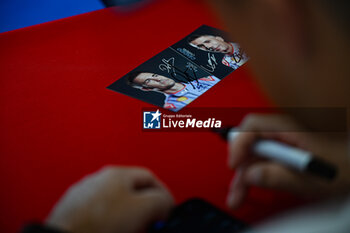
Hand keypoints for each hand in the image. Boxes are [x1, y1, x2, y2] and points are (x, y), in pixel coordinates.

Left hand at [46, 166, 173, 232]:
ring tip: (134, 228)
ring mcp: (85, 194)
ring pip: (116, 202)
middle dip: (146, 206)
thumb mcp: (142, 209)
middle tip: (153, 220)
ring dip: (130, 214)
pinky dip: (112, 221)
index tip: (167, 209)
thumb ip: (160, 201)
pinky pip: (101, 213)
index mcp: (116, 173)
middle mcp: (99, 179)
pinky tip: (113, 229)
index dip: (163, 194)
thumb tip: (165, 204)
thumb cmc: (97, 224)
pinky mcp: (74, 211)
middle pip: (132, 189)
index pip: (149, 177)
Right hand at [226, 114, 349, 208]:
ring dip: (243, 175)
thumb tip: (251, 175)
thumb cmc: (343, 169)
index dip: (239, 145)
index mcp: (289, 129)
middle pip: (248, 143)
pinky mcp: (282, 153)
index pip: (252, 127)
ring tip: (237, 197)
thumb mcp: (310, 178)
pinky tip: (248, 189)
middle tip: (235, 189)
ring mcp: (281, 143)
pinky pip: (260, 161)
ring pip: (252, 155)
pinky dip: (252, 176)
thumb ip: (278, 176)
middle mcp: (282, 133)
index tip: (234, 165)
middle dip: (239, 167)